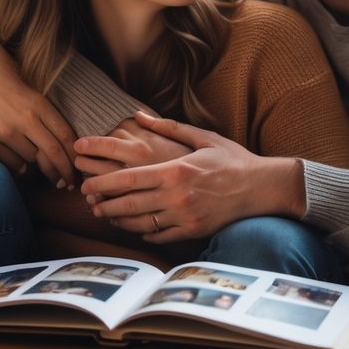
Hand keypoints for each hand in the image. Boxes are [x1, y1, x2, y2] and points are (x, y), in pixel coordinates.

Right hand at [0, 38, 76, 185]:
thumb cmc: (11, 82)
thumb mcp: (36, 96)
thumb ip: (49, 119)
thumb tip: (62, 152)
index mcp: (40, 105)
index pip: (66, 137)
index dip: (74, 157)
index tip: (78, 169)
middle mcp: (24, 119)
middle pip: (53, 153)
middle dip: (64, 172)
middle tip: (68, 183)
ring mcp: (5, 129)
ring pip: (31, 158)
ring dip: (38, 164)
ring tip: (40, 163)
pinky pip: (11, 161)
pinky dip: (20, 166)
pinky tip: (22, 164)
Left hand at [79, 111, 304, 242]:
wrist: (262, 187)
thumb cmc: (232, 159)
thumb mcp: (202, 137)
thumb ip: (168, 127)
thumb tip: (138, 114)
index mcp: (175, 170)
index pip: (128, 178)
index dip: (103, 182)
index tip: (87, 182)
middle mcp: (176, 195)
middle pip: (128, 203)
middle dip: (103, 202)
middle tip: (88, 201)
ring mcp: (184, 216)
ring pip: (140, 222)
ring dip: (118, 218)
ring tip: (104, 213)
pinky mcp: (192, 231)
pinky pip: (158, 235)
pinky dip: (142, 231)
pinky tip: (134, 225)